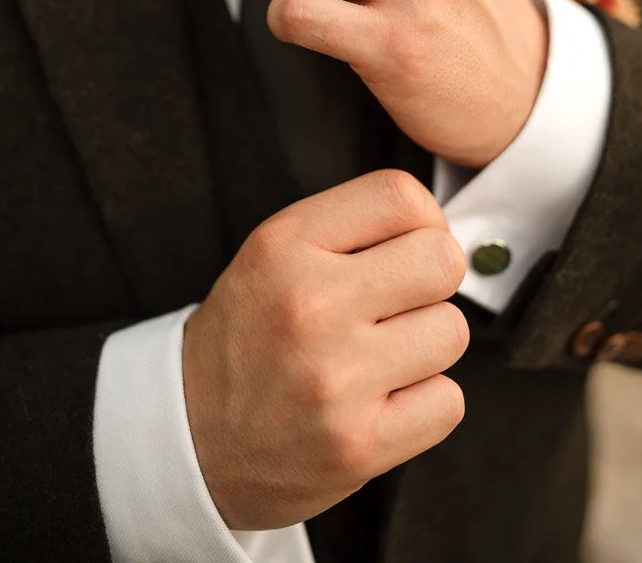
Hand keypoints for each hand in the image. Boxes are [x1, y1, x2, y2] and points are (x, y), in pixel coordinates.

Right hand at [182, 170, 468, 530]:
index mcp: (284, 246)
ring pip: (451, 331)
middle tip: (399, 303)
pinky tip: (382, 400)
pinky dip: (426, 403)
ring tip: (380, 356)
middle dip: (431, 281)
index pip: (400, 196)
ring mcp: (335, 379)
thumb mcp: (271, 255)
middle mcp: (310, 305)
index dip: (424, 219)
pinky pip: (449, 401)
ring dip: (427, 345)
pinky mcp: (358, 445)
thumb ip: (348, 228)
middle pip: (442, 260)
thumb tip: (437, 227)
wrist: (190, 439)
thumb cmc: (248, 338)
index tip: (409, 244)